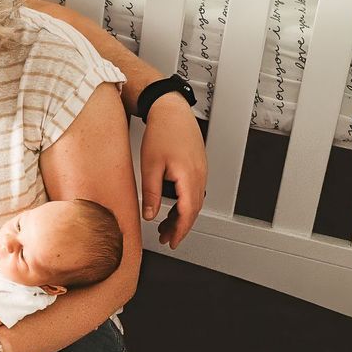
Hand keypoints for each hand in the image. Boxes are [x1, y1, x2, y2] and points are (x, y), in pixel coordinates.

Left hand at [139, 92, 207, 248]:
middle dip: (180, 227)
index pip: (188, 213)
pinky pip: (194, 191)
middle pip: (193, 210)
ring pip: (194, 201)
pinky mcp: (198, 165)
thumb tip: (150, 215)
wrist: (170, 109)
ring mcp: (201, 170)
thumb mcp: (151, 166)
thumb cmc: (162, 132)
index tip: (172, 241)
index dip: (180, 230)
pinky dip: (185, 203)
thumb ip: (152, 193)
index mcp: (190, 177)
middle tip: (167, 239)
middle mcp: (200, 175)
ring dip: (182, 216)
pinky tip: (173, 206)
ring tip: (166, 226)